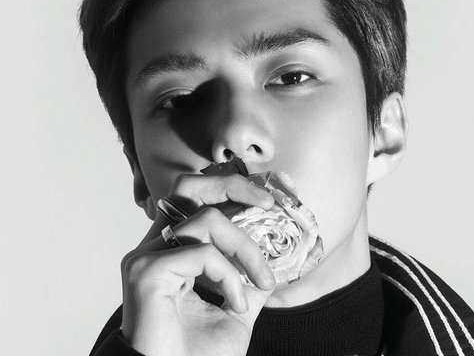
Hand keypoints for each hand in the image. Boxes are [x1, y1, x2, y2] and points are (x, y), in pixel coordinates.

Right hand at [120, 173, 275, 355]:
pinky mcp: (147, 271)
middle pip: (189, 186)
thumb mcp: (236, 307)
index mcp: (173, 248)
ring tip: (261, 280)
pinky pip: (203, 254)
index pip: (199, 199)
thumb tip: (275, 255)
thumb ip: (250, 277)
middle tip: (267, 203)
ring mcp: (148, 255)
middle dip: (233, 186)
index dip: (234, 189)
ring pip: (206, 220)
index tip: (271, 201)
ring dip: (245, 247)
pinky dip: (230, 276)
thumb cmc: (196, 355)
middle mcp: (156, 245)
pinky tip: (237, 303)